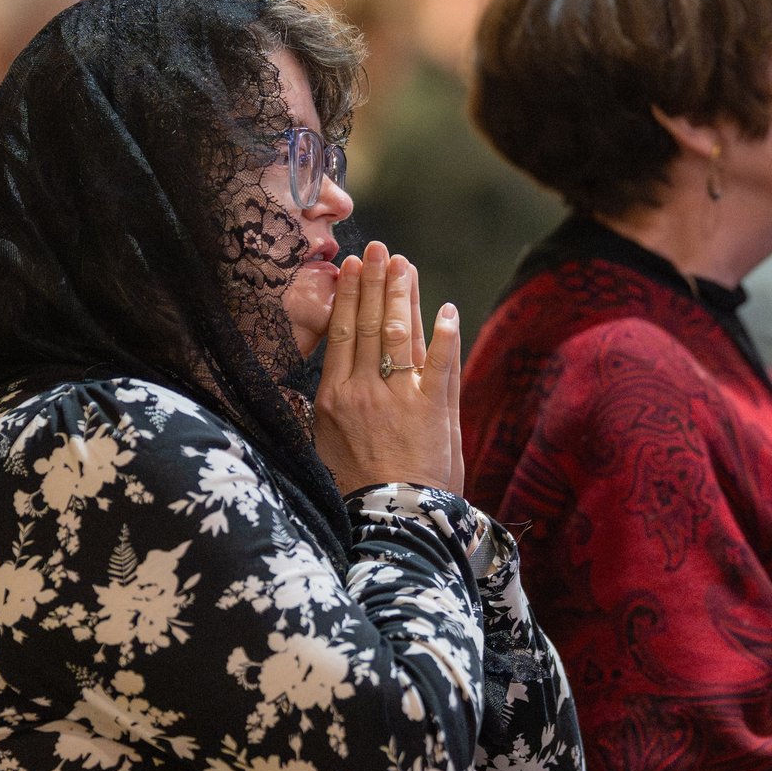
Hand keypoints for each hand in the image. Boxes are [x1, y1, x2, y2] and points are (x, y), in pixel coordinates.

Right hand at [314, 241, 463, 493]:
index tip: (351, 267)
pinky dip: (445, 334)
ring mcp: (400, 397)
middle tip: (380, 249)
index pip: (342, 333)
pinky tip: (447, 309)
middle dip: (376, 282)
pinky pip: (440, 363)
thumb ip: (327, 410)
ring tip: (405, 265)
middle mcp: (364, 389)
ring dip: (404, 294)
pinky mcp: (434, 410)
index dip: (349, 296)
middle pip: (371, 323)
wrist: (392, 521)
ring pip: (401, 333)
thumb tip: (325, 383)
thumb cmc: (355, 491)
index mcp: (333, 397)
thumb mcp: (324, 447)